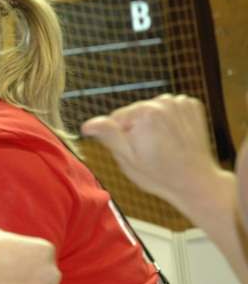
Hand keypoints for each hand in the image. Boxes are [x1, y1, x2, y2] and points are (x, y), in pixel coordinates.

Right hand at [81, 94, 220, 206]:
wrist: (195, 182)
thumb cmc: (159, 175)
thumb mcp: (126, 158)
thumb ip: (107, 135)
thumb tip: (87, 124)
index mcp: (144, 113)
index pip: (115, 118)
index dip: (120, 137)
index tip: (135, 152)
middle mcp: (163, 101)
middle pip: (134, 111)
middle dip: (135, 128)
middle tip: (148, 151)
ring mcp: (180, 102)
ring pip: (151, 109)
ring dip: (152, 123)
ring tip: (162, 145)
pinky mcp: (191, 105)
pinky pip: (169, 108)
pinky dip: (169, 119)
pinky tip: (172, 137)